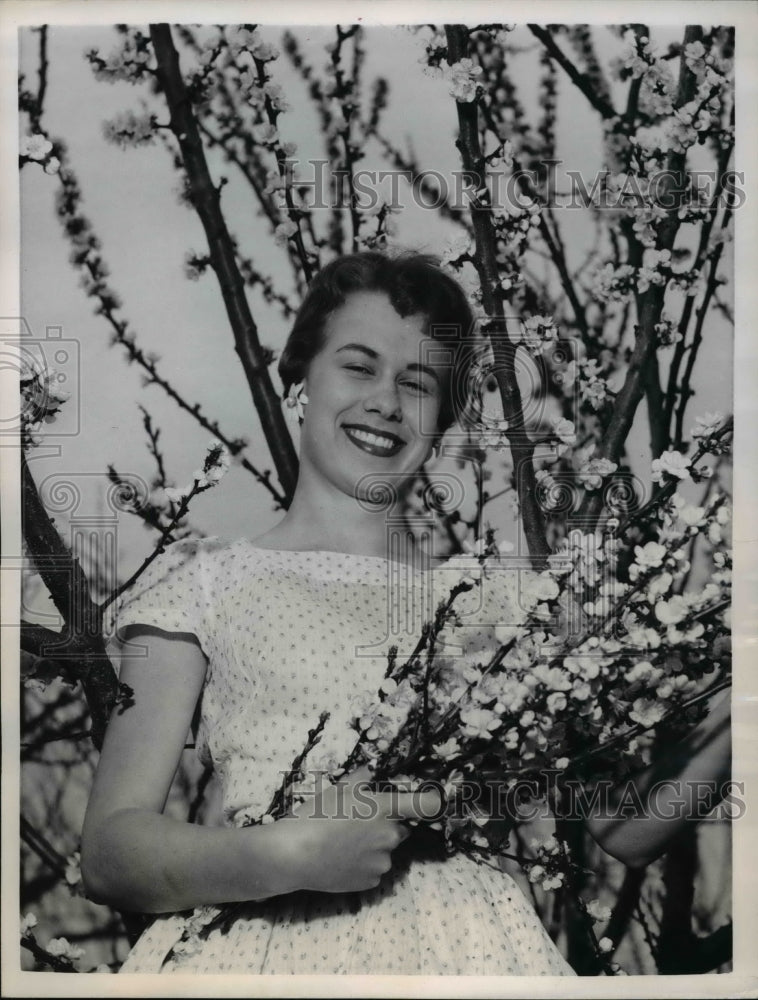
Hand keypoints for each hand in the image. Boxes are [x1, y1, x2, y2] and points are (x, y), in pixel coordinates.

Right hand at [279, 766, 441, 893]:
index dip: (431, 803)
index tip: (434, 803)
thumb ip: (359, 781)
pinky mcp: (371, 881)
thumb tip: (369, 773)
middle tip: (358, 825)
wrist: (294, 854)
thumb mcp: (336, 789)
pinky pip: (374, 869)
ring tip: (343, 845)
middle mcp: (389, 835)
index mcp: (383, 808)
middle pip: (399, 830)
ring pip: (385, 851)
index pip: (424, 805)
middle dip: (386, 827)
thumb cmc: (314, 815)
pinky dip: (363, 865)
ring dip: (373, 848)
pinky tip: (341, 860)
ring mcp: (382, 861)